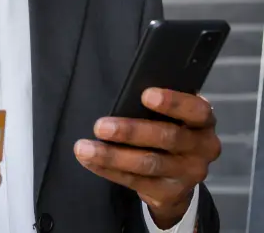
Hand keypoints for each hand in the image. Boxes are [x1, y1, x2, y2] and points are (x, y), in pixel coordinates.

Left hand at [74, 88, 220, 228]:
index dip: (173, 102)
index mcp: (203, 121)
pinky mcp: (169, 193)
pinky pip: (135, 181)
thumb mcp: (173, 113)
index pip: (196, 110)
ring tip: (84, 148)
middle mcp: (202, 148)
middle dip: (131, 132)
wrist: (180, 174)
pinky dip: (108, 170)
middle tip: (100, 126)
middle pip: (168, 138)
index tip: (145, 95)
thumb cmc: (168, 126)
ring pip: (148, 164)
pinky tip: (90, 161)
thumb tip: (123, 93)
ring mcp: (187, 174)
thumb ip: (158, 104)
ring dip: (112, 156)